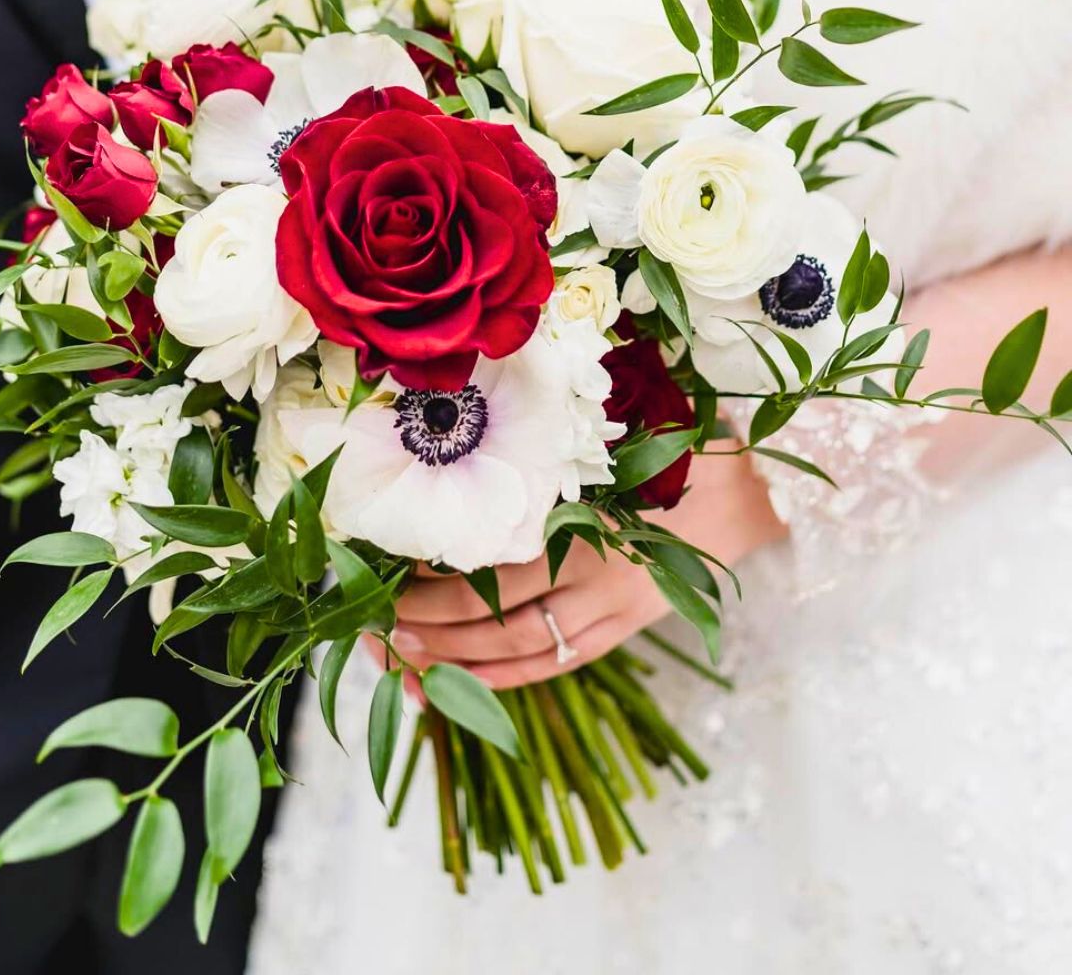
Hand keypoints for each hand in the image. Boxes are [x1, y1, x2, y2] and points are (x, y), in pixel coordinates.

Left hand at [390, 443, 784, 688]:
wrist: (747, 496)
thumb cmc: (677, 453)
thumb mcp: (621, 443)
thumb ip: (558, 460)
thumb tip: (472, 450)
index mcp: (598, 530)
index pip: (504, 573)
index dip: (445, 586)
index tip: (393, 578)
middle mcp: (602, 582)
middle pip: (502, 622)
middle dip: (435, 630)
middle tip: (378, 628)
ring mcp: (614, 613)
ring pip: (523, 652)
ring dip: (459, 662)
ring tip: (403, 661)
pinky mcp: (623, 630)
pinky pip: (557, 663)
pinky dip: (506, 677)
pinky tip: (463, 681)